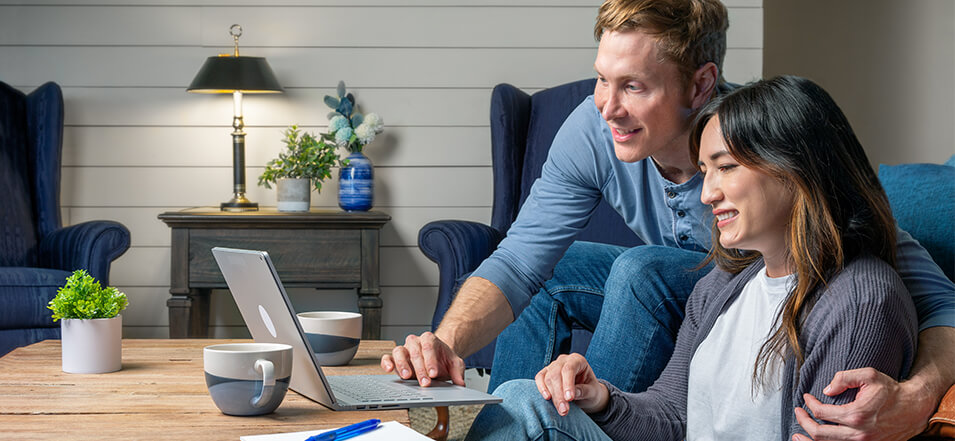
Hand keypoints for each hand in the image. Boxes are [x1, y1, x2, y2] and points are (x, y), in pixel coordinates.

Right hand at [380, 332, 465, 386]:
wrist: (436, 358)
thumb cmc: (443, 359)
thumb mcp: (454, 363)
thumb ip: (458, 371)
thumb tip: (460, 383)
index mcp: (430, 339)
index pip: (429, 347)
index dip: (431, 361)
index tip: (434, 373)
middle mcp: (415, 342)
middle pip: (415, 352)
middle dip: (420, 368)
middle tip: (425, 382)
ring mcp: (404, 349)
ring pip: (399, 352)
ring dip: (402, 365)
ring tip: (407, 377)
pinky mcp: (395, 358)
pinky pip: (388, 357)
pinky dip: (387, 362)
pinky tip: (389, 369)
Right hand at [534, 353, 608, 415]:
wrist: (586, 393)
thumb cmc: (591, 390)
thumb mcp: (593, 391)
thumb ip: (584, 391)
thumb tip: (573, 393)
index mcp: (577, 360)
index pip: (569, 369)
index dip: (568, 384)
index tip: (569, 399)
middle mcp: (564, 360)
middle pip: (556, 374)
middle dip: (559, 394)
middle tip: (564, 410)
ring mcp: (553, 366)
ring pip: (548, 378)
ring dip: (553, 396)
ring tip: (561, 410)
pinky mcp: (545, 373)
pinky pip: (539, 378)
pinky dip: (541, 388)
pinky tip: (547, 398)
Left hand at [793, 368, 933, 440]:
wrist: (914, 408)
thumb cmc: (891, 390)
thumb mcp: (868, 375)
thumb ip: (843, 378)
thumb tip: (826, 390)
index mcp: (856, 414)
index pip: (821, 412)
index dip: (810, 404)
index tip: (806, 397)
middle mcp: (859, 433)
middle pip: (820, 433)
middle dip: (803, 422)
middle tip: (798, 412)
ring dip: (809, 440)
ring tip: (797, 434)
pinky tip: (815, 440)